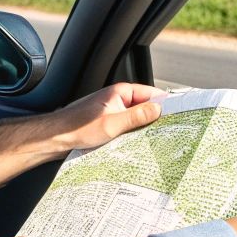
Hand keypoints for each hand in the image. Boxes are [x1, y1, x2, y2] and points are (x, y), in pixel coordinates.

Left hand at [50, 83, 164, 153]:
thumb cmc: (78, 127)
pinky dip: (134, 133)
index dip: (166, 104)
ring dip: (144, 128)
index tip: (180, 115)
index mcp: (120, 92)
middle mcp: (118, 99)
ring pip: (137, 118)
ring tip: (157, 140)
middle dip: (157, 118)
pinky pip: (127, 126)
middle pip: (146, 107)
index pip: (152, 94)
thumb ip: (136, 116)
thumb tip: (158, 110)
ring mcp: (113, 111)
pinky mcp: (108, 123)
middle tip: (171, 131)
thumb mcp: (112, 124)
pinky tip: (138, 144)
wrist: (56, 137)